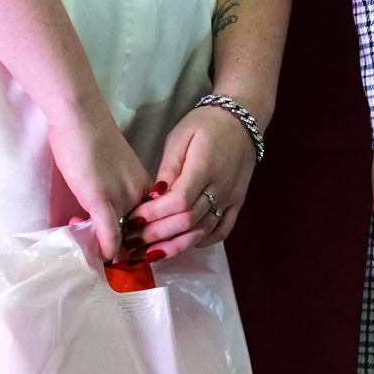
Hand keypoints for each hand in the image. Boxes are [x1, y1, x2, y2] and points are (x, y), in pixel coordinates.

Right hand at [49, 113, 152, 256]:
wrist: (80, 116)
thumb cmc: (92, 137)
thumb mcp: (112, 170)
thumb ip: (115, 191)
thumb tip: (105, 214)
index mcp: (146, 186)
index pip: (151, 224)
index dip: (141, 242)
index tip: (129, 252)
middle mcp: (139, 193)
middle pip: (141, 234)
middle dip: (128, 252)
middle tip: (112, 261)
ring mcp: (121, 196)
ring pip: (126, 237)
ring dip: (114, 253)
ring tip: (100, 260)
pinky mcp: (101, 198)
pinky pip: (109, 232)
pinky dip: (107, 248)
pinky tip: (102, 257)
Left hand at [126, 103, 258, 261]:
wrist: (243, 120)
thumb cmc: (206, 124)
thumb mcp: (180, 137)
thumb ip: (168, 168)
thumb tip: (154, 196)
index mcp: (205, 167)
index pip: (178, 202)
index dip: (153, 215)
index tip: (132, 220)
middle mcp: (221, 187)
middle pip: (188, 221)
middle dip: (156, 235)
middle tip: (131, 242)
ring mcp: (232, 197)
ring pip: (203, 231)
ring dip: (174, 246)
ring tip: (148, 253)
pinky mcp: (238, 202)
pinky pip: (222, 230)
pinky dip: (202, 242)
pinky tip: (183, 244)